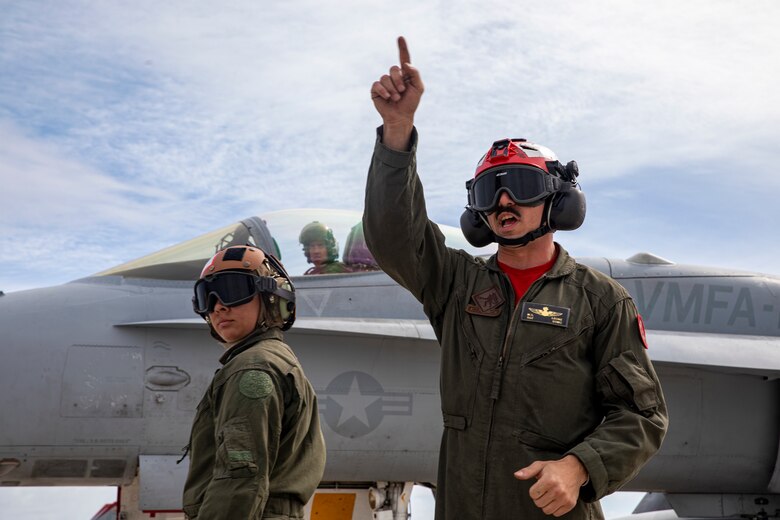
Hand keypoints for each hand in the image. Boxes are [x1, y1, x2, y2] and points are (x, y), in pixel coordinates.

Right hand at [370, 36, 423, 150]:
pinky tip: (388, 97)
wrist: (401, 116)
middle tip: (402, 91)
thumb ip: (415, 74)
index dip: (402, 48)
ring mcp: (384, 83)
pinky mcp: (376, 90)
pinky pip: (377, 84)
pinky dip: (384, 91)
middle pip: (393, 69)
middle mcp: (394, 76)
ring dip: (392, 89)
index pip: (403, 58)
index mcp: (405, 74)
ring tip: (396, 98)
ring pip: (385, 77)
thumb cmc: (411, 103)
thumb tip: (405, 64)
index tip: (400, 37)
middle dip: (398, 80)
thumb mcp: (418, 88)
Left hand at [514, 455, 587, 516]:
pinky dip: (554, 508)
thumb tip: (516, 475)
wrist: (574, 470)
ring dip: (546, 504)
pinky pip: (556, 514)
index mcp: (549, 479)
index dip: (534, 490)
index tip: (539, 485)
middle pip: (539, 503)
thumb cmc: (554, 468)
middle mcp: (558, 489)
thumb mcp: (540, 465)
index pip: (533, 494)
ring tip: (549, 495)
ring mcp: (565, 498)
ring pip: (547, 510)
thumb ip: (528, 471)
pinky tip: (556, 499)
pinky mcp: (570, 504)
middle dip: (539, 497)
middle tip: (544, 490)